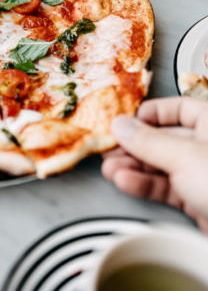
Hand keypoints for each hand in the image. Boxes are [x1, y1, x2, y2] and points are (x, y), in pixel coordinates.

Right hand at [102, 97, 207, 232]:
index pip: (179, 108)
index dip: (149, 114)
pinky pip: (166, 187)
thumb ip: (148, 141)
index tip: (124, 122)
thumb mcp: (185, 156)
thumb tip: (121, 125)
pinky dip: (143, 184)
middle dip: (134, 144)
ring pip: (162, 164)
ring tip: (111, 169)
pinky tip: (126, 182)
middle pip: (165, 138)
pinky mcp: (199, 200)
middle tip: (109, 149)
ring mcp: (205, 175)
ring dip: (133, 166)